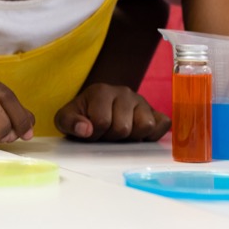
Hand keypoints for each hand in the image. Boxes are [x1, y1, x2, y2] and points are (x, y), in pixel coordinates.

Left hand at [55, 83, 169, 141]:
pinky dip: (153, 135)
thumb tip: (86, 130)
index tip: (92, 131)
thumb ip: (69, 123)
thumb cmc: (82, 116)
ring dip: (132, 137)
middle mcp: (124, 92)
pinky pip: (163, 124)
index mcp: (101, 91)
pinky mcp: (155, 111)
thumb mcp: (65, 119)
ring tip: (121, 134)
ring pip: (145, 126)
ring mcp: (142, 101)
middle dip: (112, 137)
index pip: (102, 122)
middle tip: (106, 134)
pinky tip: (138, 135)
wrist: (97, 109)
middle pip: (123, 128)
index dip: (95, 134)